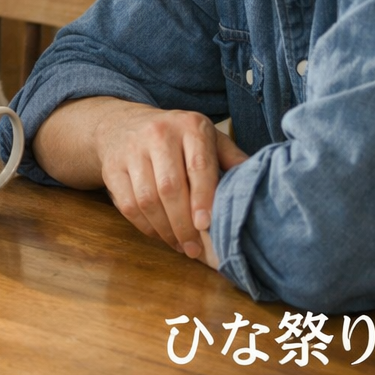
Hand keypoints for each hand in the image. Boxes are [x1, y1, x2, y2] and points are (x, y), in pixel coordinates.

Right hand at [91, 101, 248, 258]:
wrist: (122, 124)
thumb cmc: (177, 137)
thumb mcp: (207, 138)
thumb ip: (231, 159)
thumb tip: (262, 184)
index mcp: (190, 125)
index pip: (198, 166)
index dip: (203, 198)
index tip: (207, 225)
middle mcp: (158, 133)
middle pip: (170, 187)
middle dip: (184, 224)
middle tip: (196, 249)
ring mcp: (130, 150)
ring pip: (147, 200)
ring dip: (165, 230)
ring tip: (181, 246)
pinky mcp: (112, 168)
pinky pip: (128, 205)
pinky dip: (145, 227)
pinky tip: (161, 234)